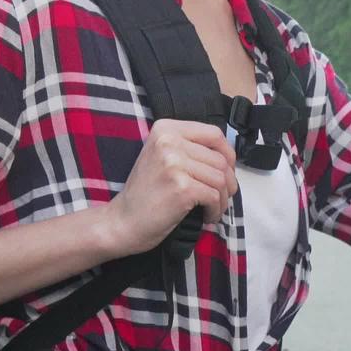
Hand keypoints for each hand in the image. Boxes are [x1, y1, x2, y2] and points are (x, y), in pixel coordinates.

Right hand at [104, 119, 236, 254]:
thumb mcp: (162, 157)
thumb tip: (228, 157)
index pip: (214, 134)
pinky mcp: (181, 187)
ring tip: (213, 209)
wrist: (122, 221)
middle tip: (221, 197)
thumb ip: (189, 148)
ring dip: (223, 199)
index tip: (227, 171)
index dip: (228, 154)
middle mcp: (169, 141)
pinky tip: (207, 216)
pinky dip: (216, 210)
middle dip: (228, 182)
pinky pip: (215, 196)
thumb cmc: (146, 194)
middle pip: (220, 159)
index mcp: (166, 129)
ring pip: (221, 178)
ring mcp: (174, 163)